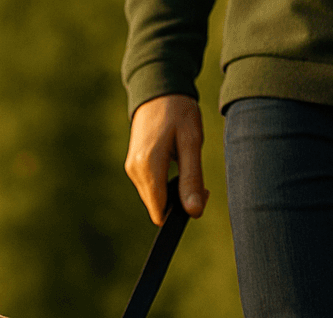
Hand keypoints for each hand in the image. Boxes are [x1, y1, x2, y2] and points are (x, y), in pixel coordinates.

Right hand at [126, 94, 207, 224]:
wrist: (158, 90)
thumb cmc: (178, 112)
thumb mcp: (191, 142)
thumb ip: (192, 179)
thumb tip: (194, 213)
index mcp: (148, 167)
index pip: (160, 212)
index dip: (182, 211)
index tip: (201, 192)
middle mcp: (135, 171)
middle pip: (157, 207)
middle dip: (179, 201)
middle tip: (198, 178)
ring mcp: (131, 169)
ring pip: (154, 198)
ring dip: (172, 192)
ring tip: (187, 165)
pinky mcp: (132, 166)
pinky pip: (150, 187)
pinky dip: (164, 183)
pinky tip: (175, 162)